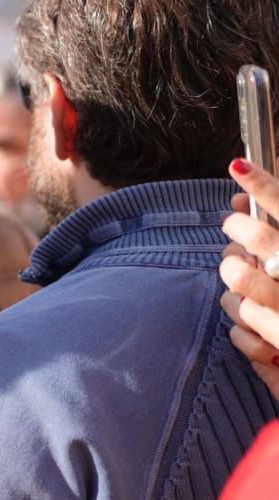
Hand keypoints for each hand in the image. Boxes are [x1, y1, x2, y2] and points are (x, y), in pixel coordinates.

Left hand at [221, 159, 278, 401]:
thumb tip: (247, 203)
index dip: (266, 186)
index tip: (239, 168)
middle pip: (263, 243)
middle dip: (240, 234)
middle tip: (234, 229)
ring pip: (240, 287)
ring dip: (233, 283)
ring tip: (241, 282)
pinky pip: (242, 331)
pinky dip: (241, 329)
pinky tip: (253, 327)